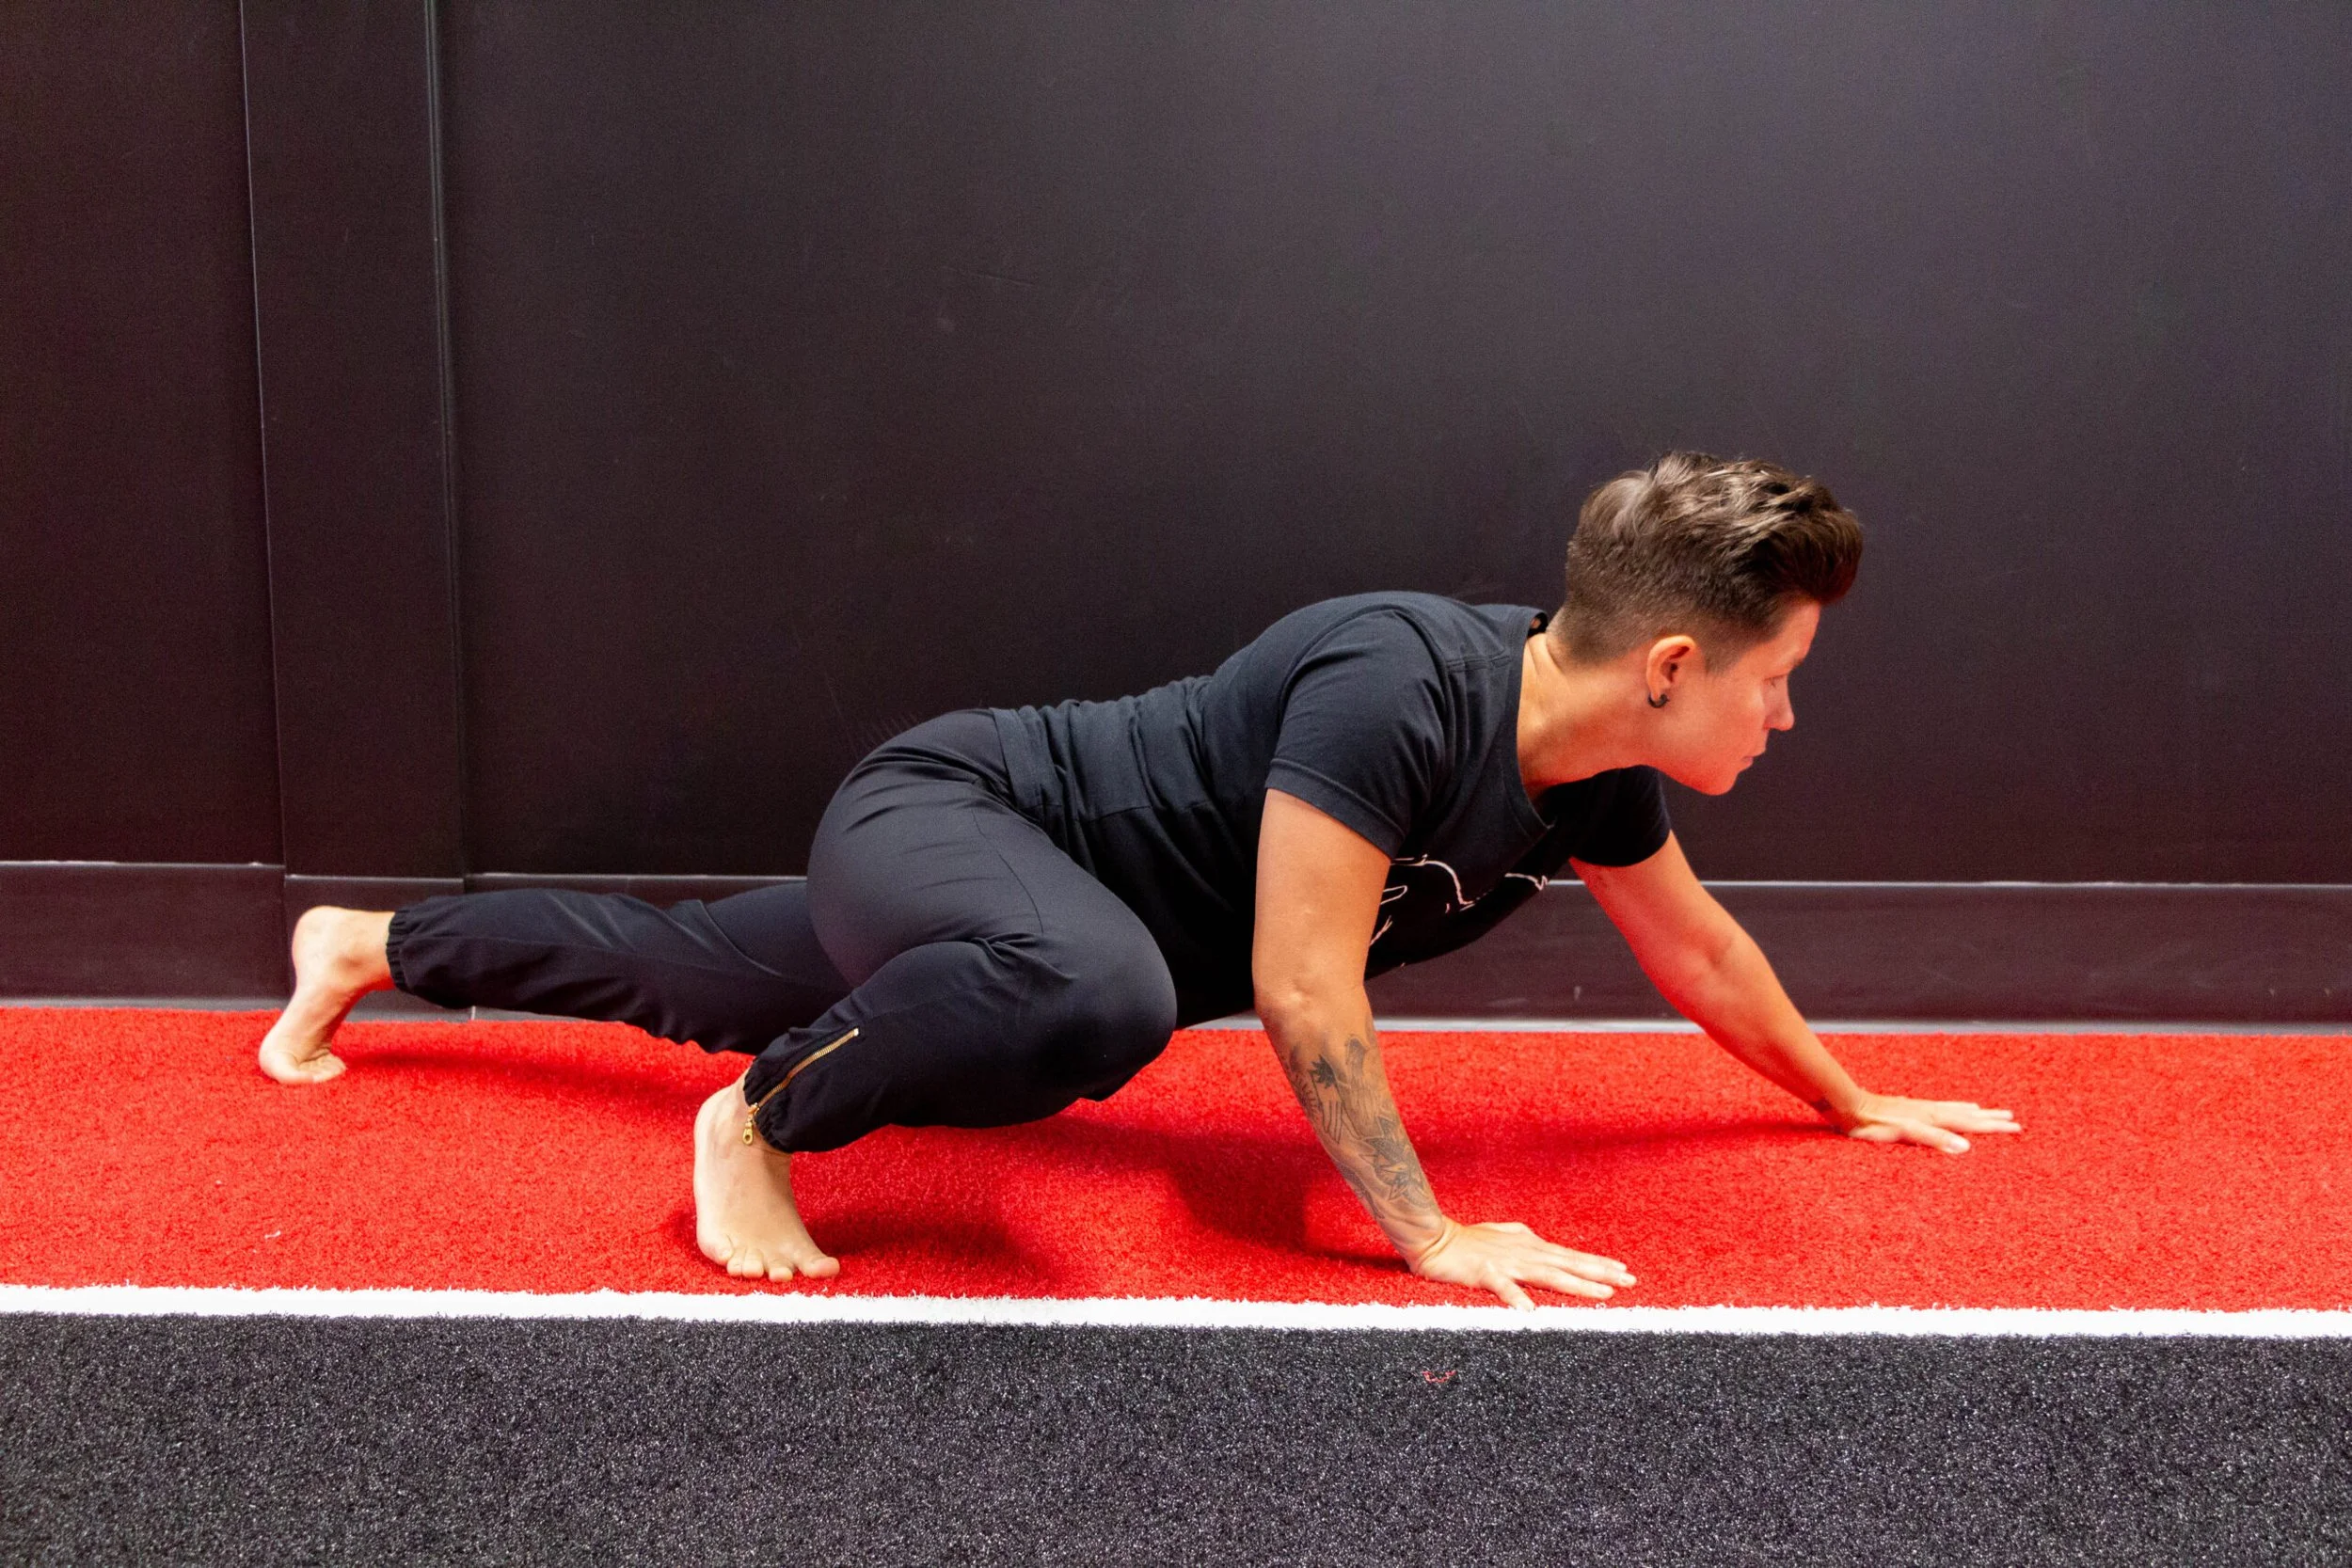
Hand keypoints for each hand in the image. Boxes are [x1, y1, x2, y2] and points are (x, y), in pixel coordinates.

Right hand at [1406, 1218, 1635, 1310]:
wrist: (1431, 1237)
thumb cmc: (1464, 1241)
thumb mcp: (1501, 1239)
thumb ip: (1521, 1242)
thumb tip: (1537, 1240)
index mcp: (1528, 1247)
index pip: (1569, 1256)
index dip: (1596, 1263)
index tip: (1622, 1270)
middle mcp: (1524, 1253)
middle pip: (1568, 1264)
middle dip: (1600, 1273)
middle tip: (1630, 1280)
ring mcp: (1506, 1263)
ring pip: (1548, 1275)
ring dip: (1576, 1284)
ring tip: (1602, 1294)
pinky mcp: (1484, 1273)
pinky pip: (1503, 1288)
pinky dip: (1517, 1298)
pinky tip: (1531, 1312)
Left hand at [1825, 1091, 2020, 1152]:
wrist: (1850, 1108)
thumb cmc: (1874, 1124)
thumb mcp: (1907, 1134)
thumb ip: (1934, 1139)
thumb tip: (1965, 1147)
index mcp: (1933, 1118)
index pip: (1970, 1123)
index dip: (1992, 1126)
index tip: (2015, 1127)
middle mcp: (1930, 1111)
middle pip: (1966, 1115)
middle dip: (1989, 1118)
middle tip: (2012, 1118)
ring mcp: (1920, 1109)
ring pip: (1953, 1110)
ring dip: (1972, 1112)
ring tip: (1986, 1111)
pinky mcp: (1908, 1110)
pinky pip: (1939, 1109)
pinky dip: (1951, 1110)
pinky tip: (1947, 1111)